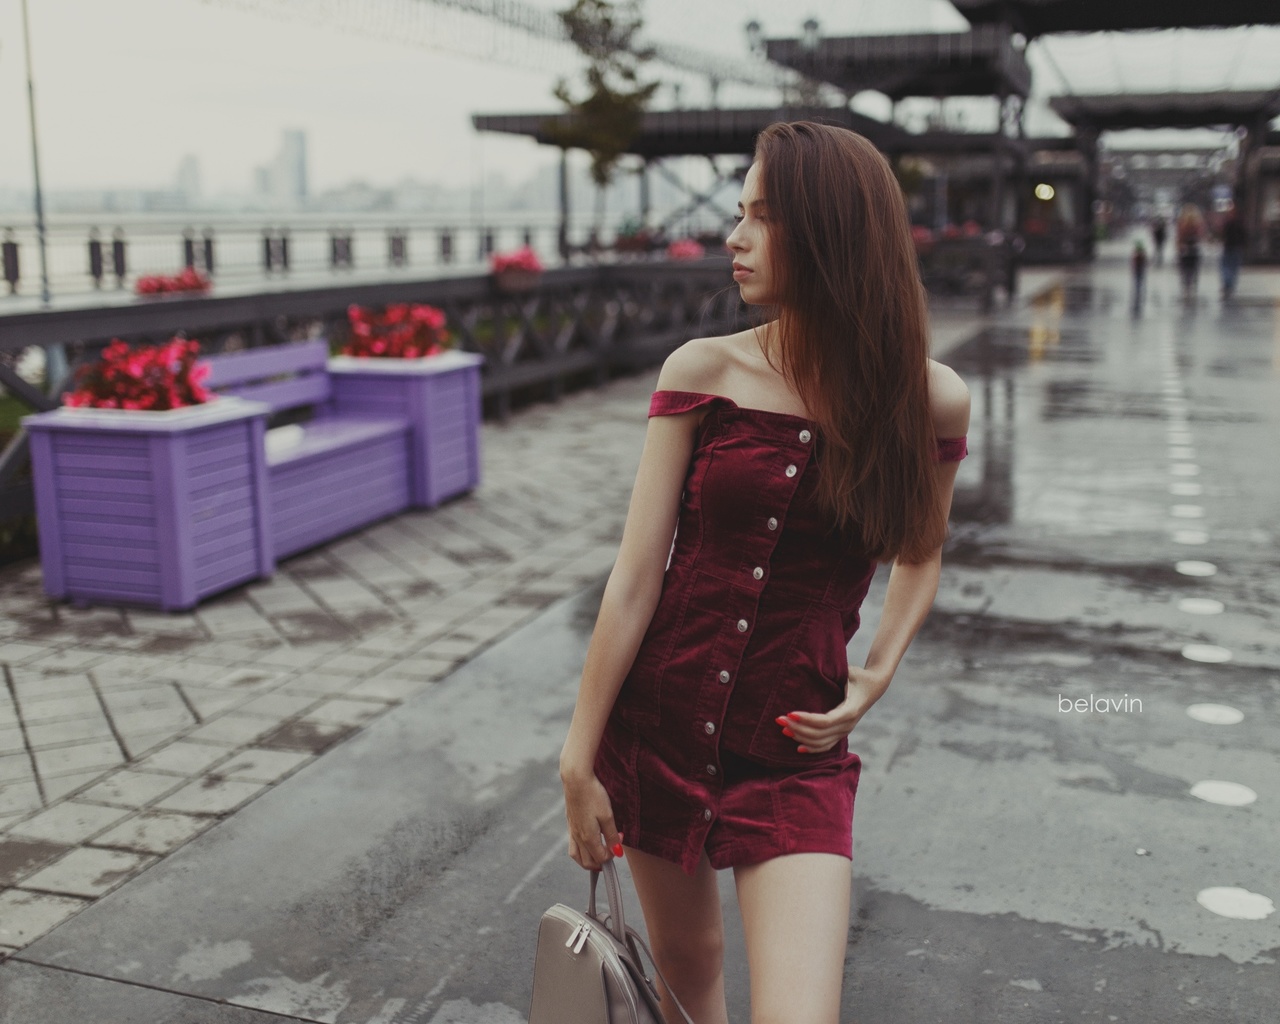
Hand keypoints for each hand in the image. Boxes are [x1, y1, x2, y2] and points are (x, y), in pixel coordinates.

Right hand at [561, 770, 623, 869]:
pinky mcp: (570, 823)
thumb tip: (617, 852)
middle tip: (611, 854)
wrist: (576, 779)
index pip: (600, 858)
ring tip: (598, 855)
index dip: (612, 855)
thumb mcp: (607, 816)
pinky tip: (588, 842)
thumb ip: (612, 836)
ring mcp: (572, 830)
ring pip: (576, 856)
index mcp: (588, 838)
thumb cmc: (593, 795)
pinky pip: (573, 845)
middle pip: (587, 862)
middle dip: (599, 864)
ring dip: (587, 860)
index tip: (620, 842)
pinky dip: (580, 850)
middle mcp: (577, 837)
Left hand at [775, 667, 890, 753]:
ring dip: (800, 737)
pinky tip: (797, 747)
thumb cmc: (858, 676)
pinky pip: (825, 746)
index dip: (806, 720)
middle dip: (797, 728)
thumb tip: (811, 665)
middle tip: (779, 719)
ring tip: (783, 729)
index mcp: (850, 710)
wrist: (874, 686)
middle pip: (819, 734)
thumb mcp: (848, 672)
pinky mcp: (841, 733)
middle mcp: (848, 724)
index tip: (790, 713)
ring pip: (820, 742)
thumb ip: (833, 672)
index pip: (825, 721)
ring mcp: (845, 731)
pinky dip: (811, 748)